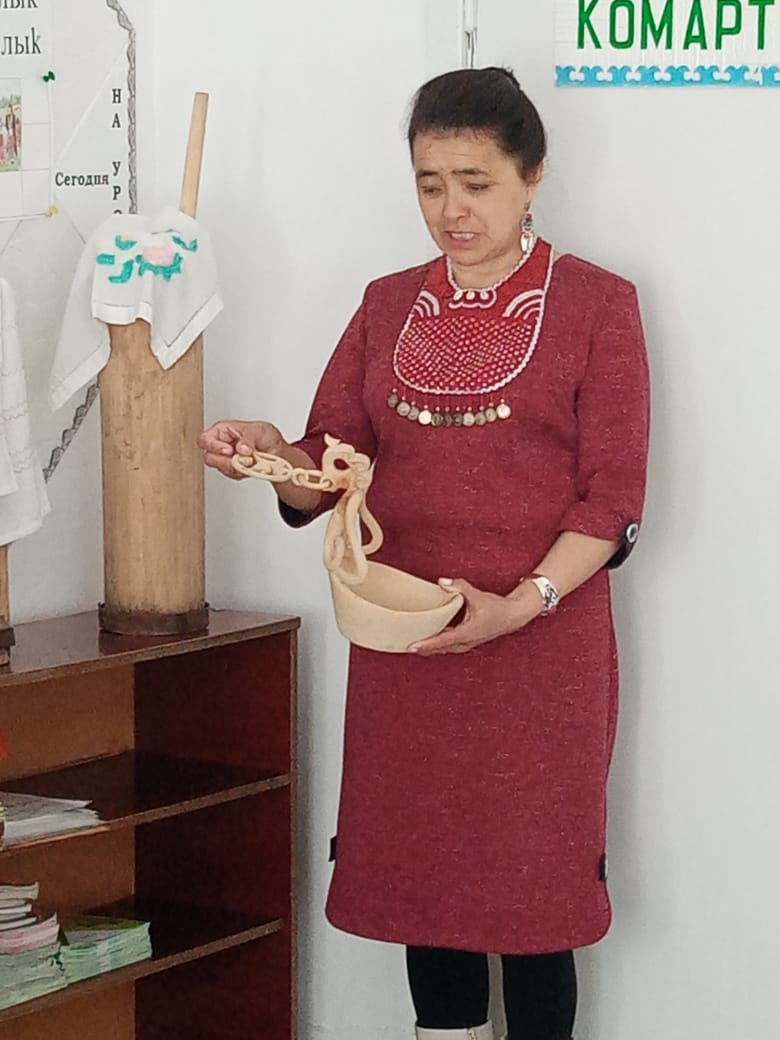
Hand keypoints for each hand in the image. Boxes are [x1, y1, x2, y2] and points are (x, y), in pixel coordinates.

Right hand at [197, 420, 284, 479]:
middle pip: (210, 457)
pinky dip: (242, 472)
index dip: (213, 446)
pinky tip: (250, 465)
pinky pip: (232, 475)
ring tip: (249, 460)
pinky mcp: (232, 469)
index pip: (204, 439)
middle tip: (240, 458)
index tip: (229, 450)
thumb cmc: (265, 435)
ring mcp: (225, 458)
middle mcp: (220, 445)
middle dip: (226, 460)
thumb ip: (249, 439)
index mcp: (221, 431)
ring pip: (221, 468)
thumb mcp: (259, 431)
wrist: (275, 450)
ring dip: (236, 466)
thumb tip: (241, 448)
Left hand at [408, 578, 543, 655]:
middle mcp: (465, 642)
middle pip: (438, 648)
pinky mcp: (467, 641)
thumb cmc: (497, 608)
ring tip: (412, 642)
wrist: (513, 616)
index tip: (411, 646)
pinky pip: (447, 644)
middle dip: (422, 647)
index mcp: (467, 633)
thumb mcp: (477, 595)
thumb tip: (441, 582)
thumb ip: (459, 587)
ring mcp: (466, 643)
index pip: (442, 640)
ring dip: (429, 646)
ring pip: (443, 648)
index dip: (426, 643)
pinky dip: (437, 642)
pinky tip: (428, 636)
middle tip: (403, 645)